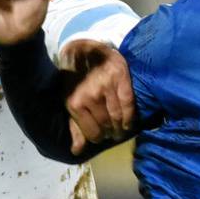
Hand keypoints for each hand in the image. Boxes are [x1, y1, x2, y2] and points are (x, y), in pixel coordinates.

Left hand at [61, 39, 135, 154]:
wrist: (82, 47)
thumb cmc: (74, 78)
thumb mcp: (69, 101)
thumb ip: (74, 127)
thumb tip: (77, 151)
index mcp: (75, 103)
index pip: (93, 133)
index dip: (99, 138)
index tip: (103, 137)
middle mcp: (91, 96)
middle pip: (107, 126)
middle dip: (111, 133)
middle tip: (114, 134)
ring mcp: (106, 86)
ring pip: (118, 117)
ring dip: (122, 128)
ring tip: (122, 130)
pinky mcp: (120, 77)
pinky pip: (129, 103)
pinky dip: (131, 116)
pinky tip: (129, 122)